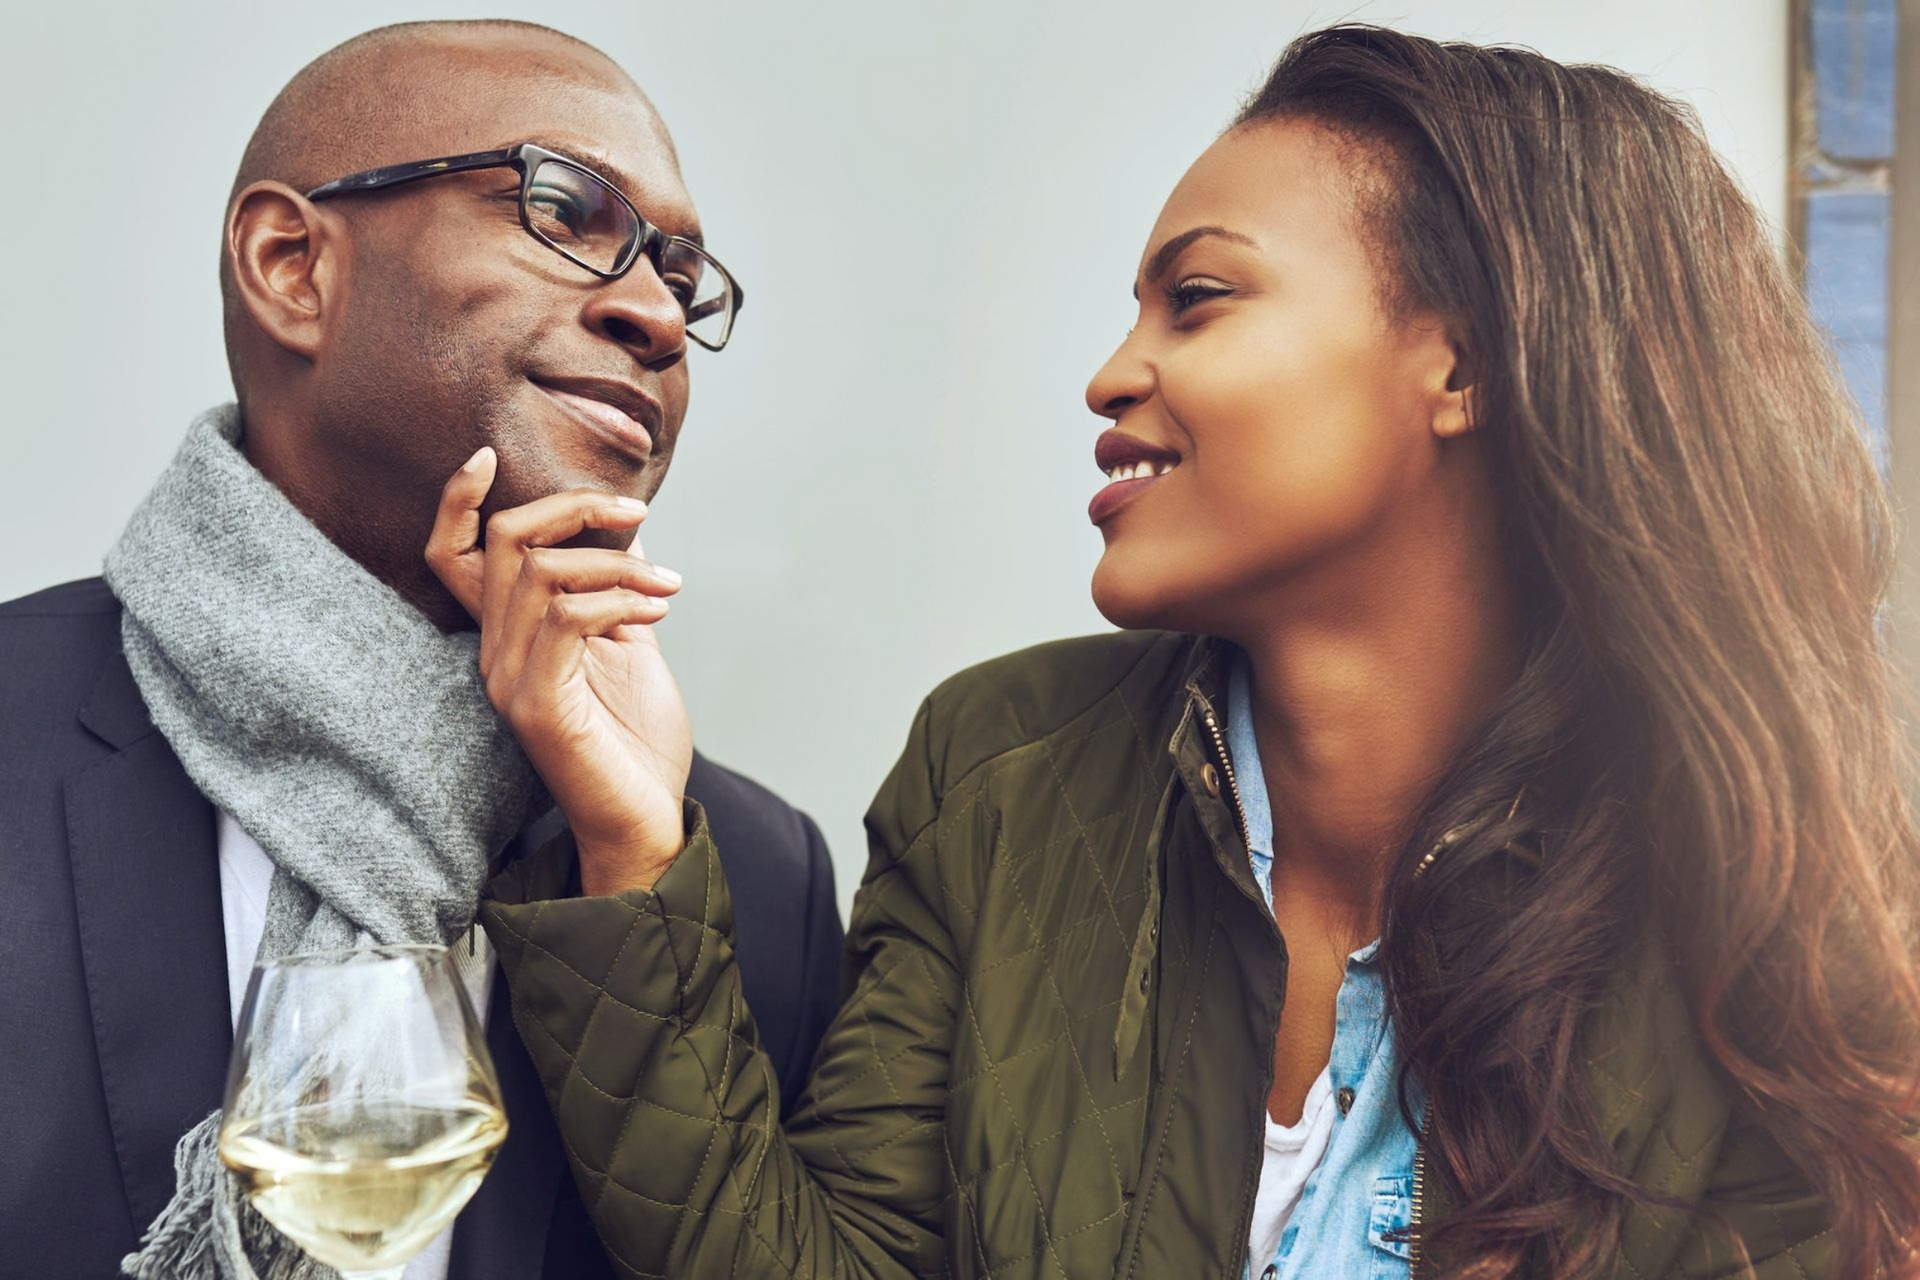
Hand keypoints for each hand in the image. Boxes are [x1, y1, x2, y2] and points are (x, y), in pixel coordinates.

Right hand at [425, 448, 691, 894]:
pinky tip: (654, 616)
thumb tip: (625, 529)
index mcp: (507, 637)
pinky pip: (567, 618)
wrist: (645, 822)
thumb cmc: (637, 743)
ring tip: (669, 587)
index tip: (487, 454)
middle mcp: (495, 654)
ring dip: (617, 564)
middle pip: (503, 542)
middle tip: (637, 514)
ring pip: (540, 573)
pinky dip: (618, 600)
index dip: (457, 501)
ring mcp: (510, 681)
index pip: (452, 555)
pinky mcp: (539, 706)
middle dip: (570, 508)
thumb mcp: (629, 647)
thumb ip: (615, 590)